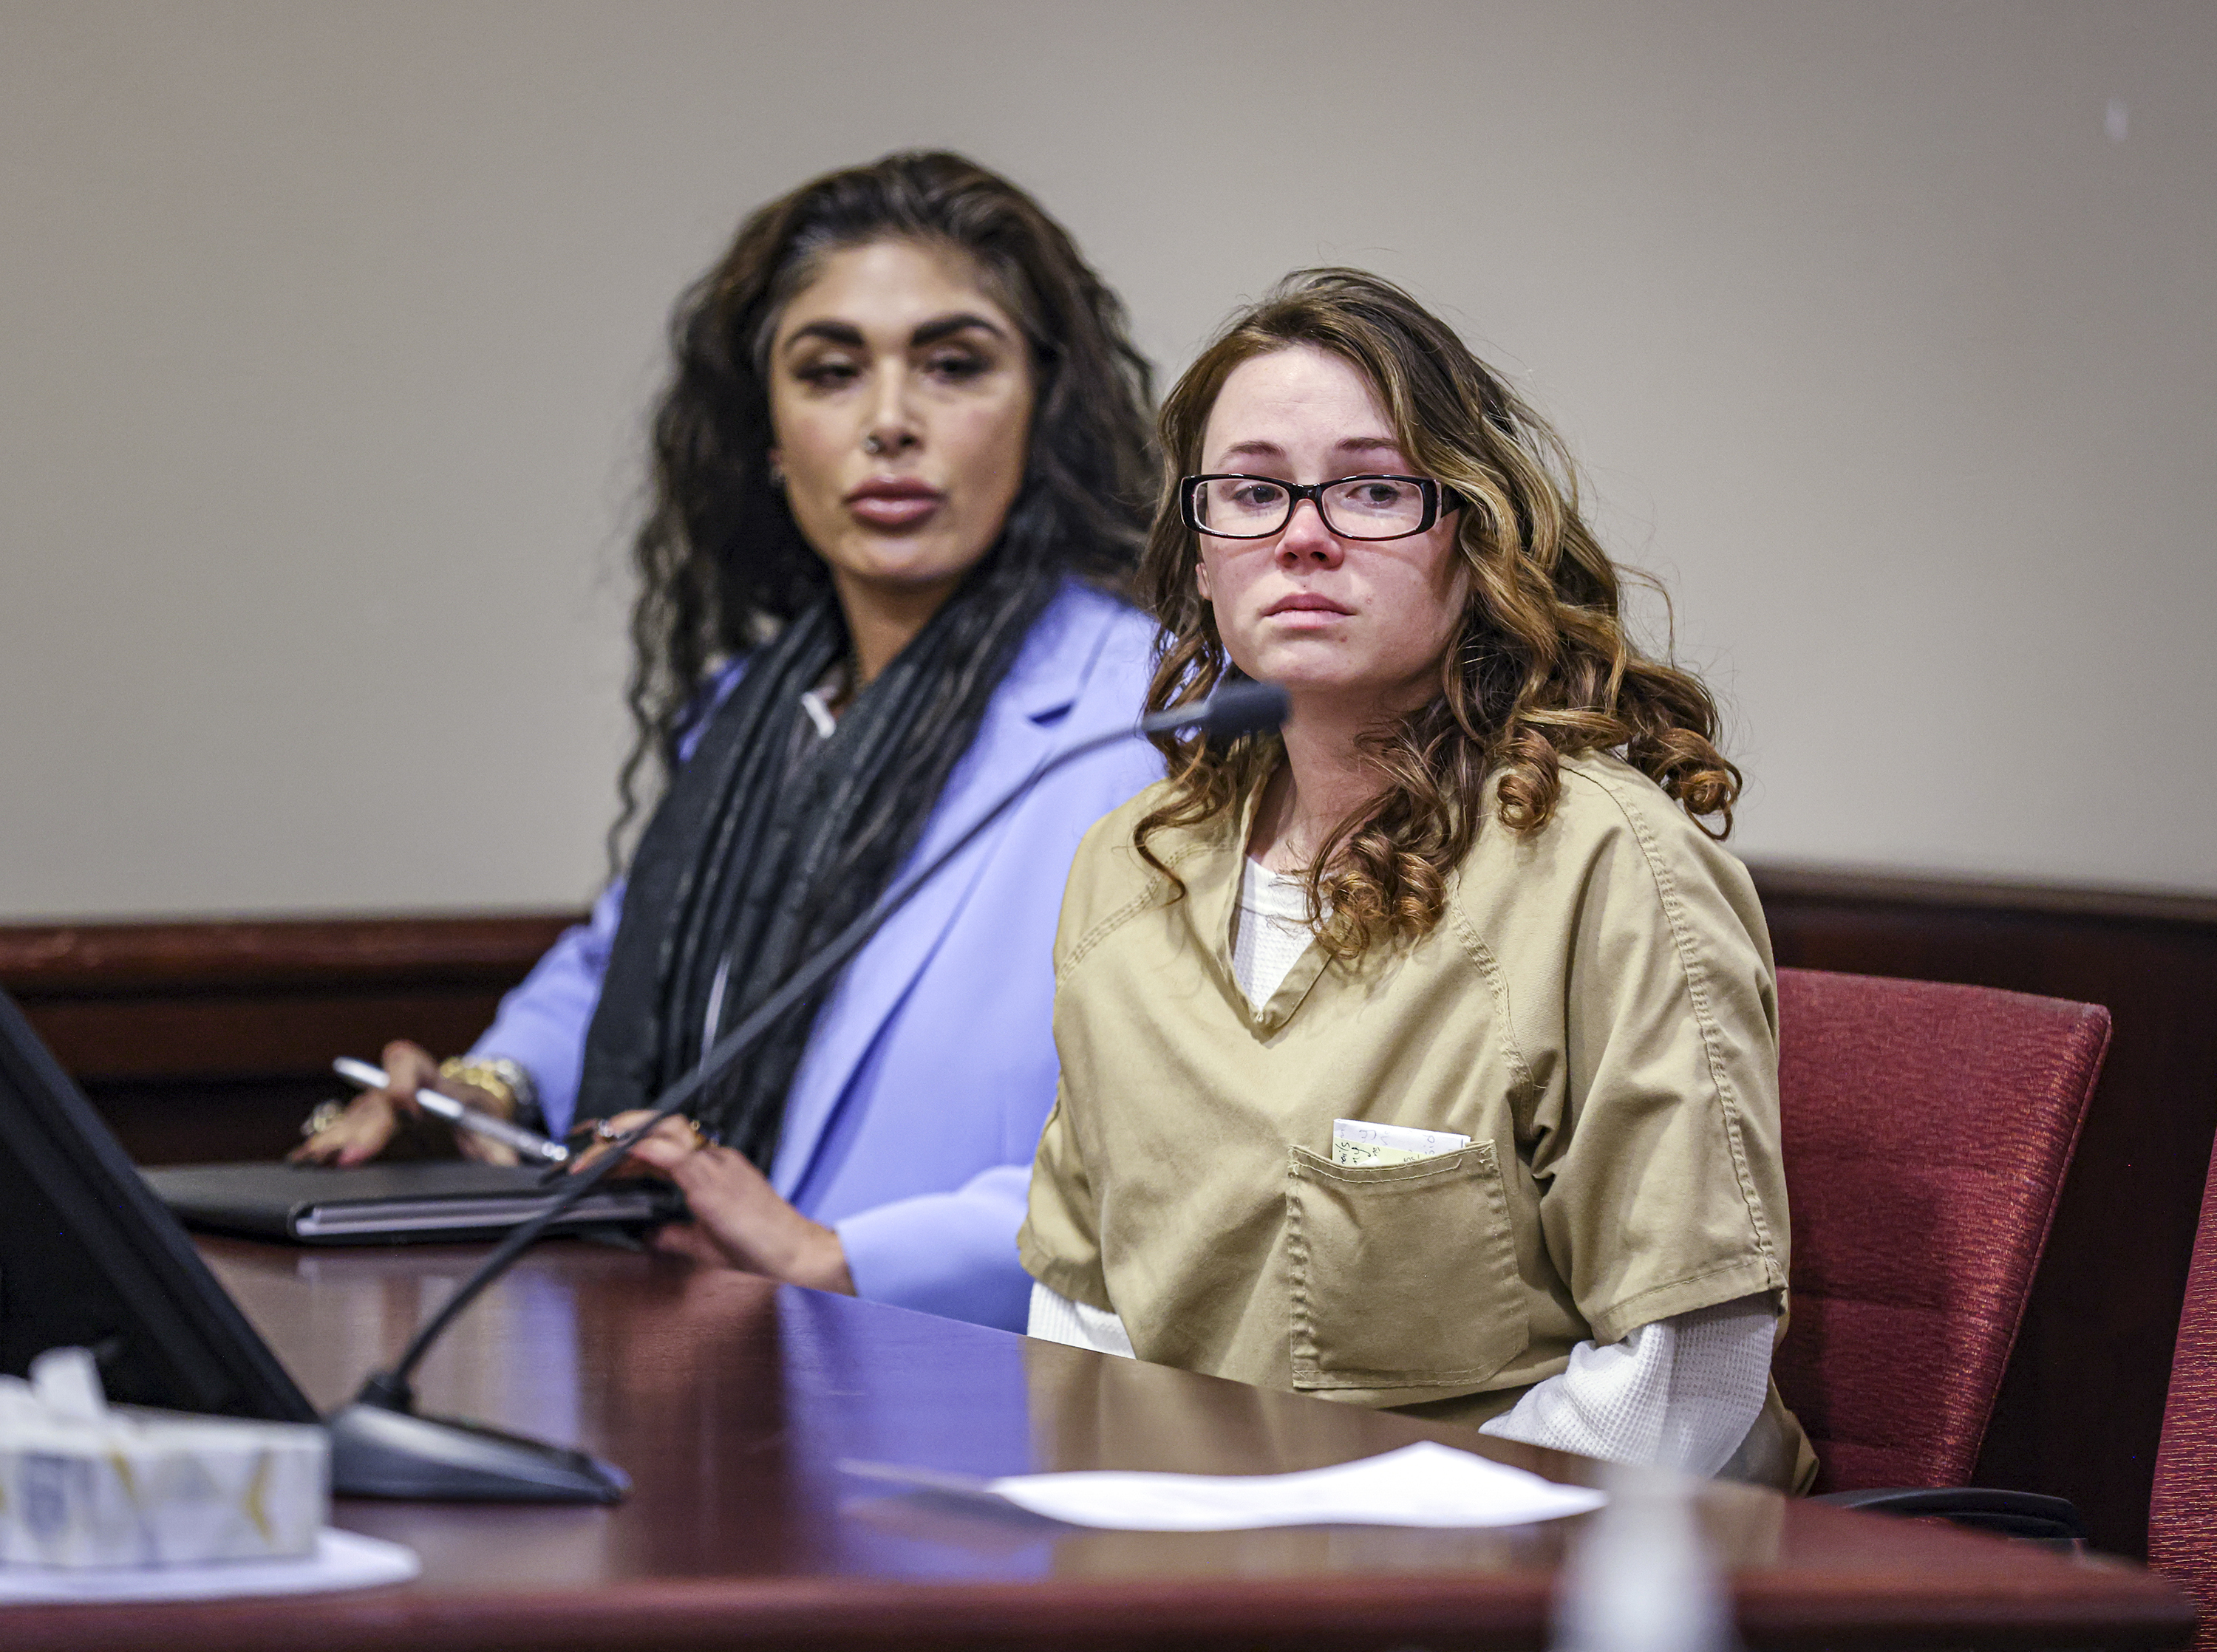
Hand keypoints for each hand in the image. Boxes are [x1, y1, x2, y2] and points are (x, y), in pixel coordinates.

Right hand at [287, 1040, 518, 1166]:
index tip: (410, 1111)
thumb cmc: (471, 1111)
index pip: (408, 1065)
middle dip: (365, 1130)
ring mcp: (372, 1104)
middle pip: (376, 1101)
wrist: (459, 1102)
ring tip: (314, 1161)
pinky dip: (322, 1144)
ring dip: (334, 1139)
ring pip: (350, 1117)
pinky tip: (304, 1159)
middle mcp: (393, 1085)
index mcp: (427, 1076)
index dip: (406, 1086)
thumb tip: (512, 1169)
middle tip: (353, 1157)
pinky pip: (337, 1130)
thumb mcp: (489, 1124)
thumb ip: (500, 1147)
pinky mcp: (359, 1123)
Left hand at [578, 1111, 853, 1294]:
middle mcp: (714, 1158)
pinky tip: (618, 1155)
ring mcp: (715, 1164)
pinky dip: (642, 1150)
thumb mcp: (704, 1242)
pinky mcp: (713, 1180)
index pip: (664, 1143)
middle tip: (585, 1151)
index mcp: (714, 1167)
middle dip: (619, 1131)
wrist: (796, 1253)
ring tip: (591, 1154)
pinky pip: (672, 1154)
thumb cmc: (761, 1247)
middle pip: (660, 1126)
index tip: (600, 1156)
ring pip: (662, 1131)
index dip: (628, 1145)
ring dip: (622, 1138)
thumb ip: (673, 1234)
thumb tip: (646, 1236)